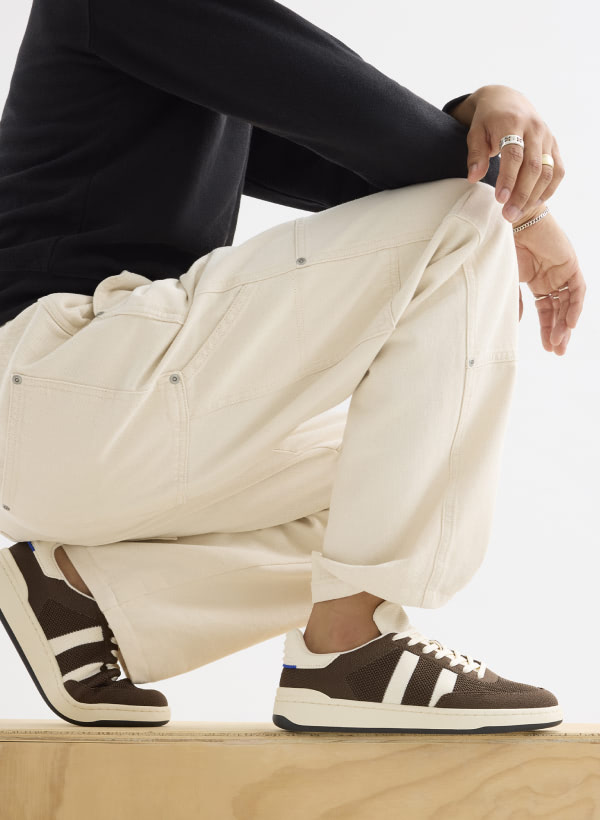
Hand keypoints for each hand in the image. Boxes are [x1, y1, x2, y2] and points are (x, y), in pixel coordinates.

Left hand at [447, 85, 564, 223]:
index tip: (500, 200)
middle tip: (509, 215)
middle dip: (521, 194)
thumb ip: (475, 155)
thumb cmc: (487, 121)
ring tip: (518, 214)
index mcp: (512, 123)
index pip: (514, 155)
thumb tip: (474, 178)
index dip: (508, 179)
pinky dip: (549, 189)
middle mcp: (534, 129)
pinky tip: (534, 203)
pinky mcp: (554, 144)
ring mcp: (547, 136)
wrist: (507, 100)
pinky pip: (557, 170)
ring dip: (534, 196)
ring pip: (547, 171)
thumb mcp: (475, 133)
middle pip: (533, 166)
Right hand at [513, 204, 585, 353]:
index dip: (548, 330)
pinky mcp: (570, 264)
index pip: (547, 311)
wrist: (510, 223)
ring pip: (569, 303)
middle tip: (557, 351)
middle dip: (559, 332)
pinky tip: (570, 324)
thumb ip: (515, 301)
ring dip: (566, 324)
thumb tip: (517, 324)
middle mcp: (551, 278)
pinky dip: (575, 307)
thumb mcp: (507, 281)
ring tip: (560, 342)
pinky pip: (578, 289)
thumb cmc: (502, 248)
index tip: (548, 348)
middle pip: (560, 310)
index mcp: (537, 281)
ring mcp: (562, 271)